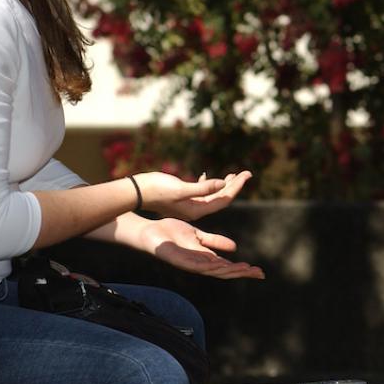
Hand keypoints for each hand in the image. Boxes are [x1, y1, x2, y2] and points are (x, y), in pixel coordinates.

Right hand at [134, 170, 250, 220]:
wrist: (136, 192)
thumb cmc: (157, 189)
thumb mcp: (181, 188)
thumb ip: (203, 187)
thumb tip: (223, 184)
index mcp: (197, 210)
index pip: (223, 199)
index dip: (237, 186)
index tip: (247, 174)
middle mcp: (195, 210)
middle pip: (220, 198)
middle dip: (233, 186)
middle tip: (246, 173)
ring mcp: (188, 205)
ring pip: (211, 195)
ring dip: (222, 185)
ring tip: (233, 174)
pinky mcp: (181, 199)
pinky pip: (199, 193)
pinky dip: (206, 184)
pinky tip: (206, 175)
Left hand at [138, 217, 264, 279]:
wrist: (152, 233)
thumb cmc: (172, 234)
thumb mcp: (199, 235)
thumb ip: (214, 241)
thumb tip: (234, 247)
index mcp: (205, 259)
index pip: (228, 266)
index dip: (243, 269)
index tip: (258, 271)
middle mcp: (200, 265)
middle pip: (224, 272)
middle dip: (241, 273)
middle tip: (258, 273)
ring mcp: (191, 264)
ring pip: (214, 271)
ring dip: (229, 271)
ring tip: (244, 269)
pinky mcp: (181, 261)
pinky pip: (198, 265)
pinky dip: (211, 266)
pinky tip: (221, 265)